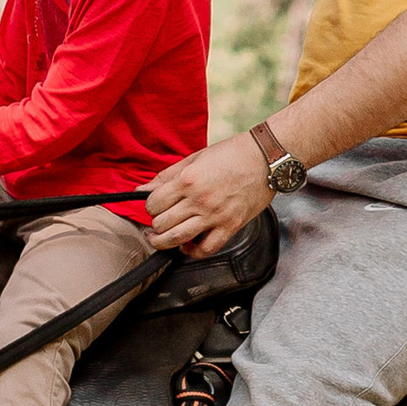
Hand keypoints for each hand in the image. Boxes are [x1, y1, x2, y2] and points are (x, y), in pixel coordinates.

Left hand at [146, 134, 276, 255]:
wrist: (265, 158)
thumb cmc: (232, 154)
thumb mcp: (194, 158)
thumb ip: (166, 176)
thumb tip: (141, 190)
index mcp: (187, 180)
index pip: (153, 203)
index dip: (149, 206)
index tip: (153, 206)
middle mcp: (199, 200)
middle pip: (161, 223)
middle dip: (154, 224)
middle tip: (157, 222)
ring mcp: (215, 215)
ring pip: (177, 239)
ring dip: (163, 242)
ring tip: (160, 238)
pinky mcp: (230, 226)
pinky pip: (206, 249)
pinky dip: (192, 252)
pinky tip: (188, 245)